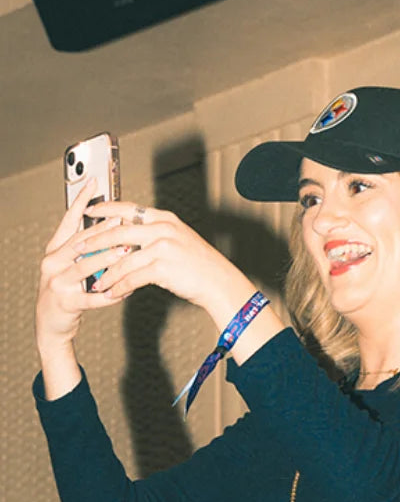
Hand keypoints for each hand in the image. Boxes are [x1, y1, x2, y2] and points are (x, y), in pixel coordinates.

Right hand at [36, 181, 129, 391]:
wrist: (51, 323)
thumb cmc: (68, 289)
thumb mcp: (73, 264)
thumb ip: (87, 247)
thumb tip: (114, 223)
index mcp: (55, 249)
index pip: (69, 220)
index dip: (81, 201)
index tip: (95, 182)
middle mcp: (52, 262)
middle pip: (79, 242)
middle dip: (102, 231)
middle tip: (123, 222)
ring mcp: (57, 283)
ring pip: (85, 266)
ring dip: (108, 258)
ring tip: (128, 251)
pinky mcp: (66, 303)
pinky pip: (92, 297)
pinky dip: (112, 293)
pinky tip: (128, 289)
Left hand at [83, 199, 250, 324]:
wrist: (219, 282)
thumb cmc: (199, 265)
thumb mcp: (178, 239)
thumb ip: (154, 234)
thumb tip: (127, 238)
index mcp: (165, 218)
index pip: (129, 208)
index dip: (106, 209)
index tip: (89, 211)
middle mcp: (163, 229)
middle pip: (119, 231)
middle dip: (94, 241)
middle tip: (78, 248)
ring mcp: (163, 247)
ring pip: (123, 258)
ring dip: (105, 273)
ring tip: (95, 281)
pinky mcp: (162, 268)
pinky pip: (132, 278)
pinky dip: (120, 287)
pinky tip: (112, 292)